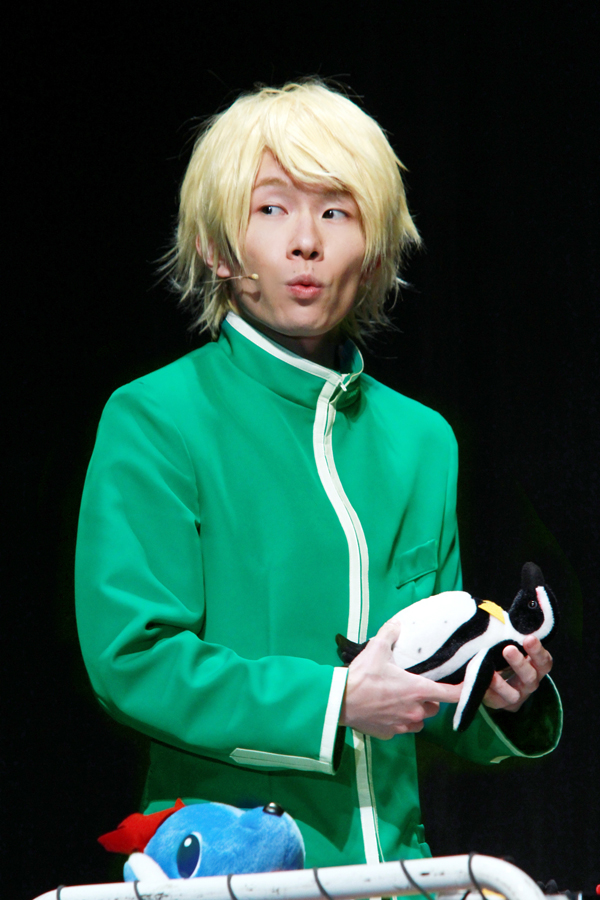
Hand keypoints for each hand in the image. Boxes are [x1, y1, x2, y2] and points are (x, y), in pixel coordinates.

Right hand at [339, 620, 462, 739]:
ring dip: (416, 712)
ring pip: (419, 721)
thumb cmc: (363, 675)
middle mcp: (415, 710)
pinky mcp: (389, 734)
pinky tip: (385, 711)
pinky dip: (398, 721)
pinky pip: (401, 729)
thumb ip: (390, 634)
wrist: (340, 701)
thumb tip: (398, 625)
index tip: (468, 688)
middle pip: (434, 708)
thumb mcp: (377, 648)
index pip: (451, 694)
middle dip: (429, 699)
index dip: (462, 691)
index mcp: (417, 690)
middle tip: (414, 688)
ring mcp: (402, 725)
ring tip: (401, 701)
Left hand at [482, 636, 552, 713]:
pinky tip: (477, 682)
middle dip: (519, 663)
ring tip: (490, 672)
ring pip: (512, 693)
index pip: (543, 661)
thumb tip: (494, 612)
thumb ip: (508, 632)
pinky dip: (485, 692)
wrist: (500, 683)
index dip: (538, 651)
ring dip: (501, 683)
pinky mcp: (499, 705)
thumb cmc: (506, 655)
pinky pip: (493, 701)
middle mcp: (529, 683)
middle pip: (530, 676)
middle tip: (508, 649)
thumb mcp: (510, 643)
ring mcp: (515, 696)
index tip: (529, 638)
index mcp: (535, 666)